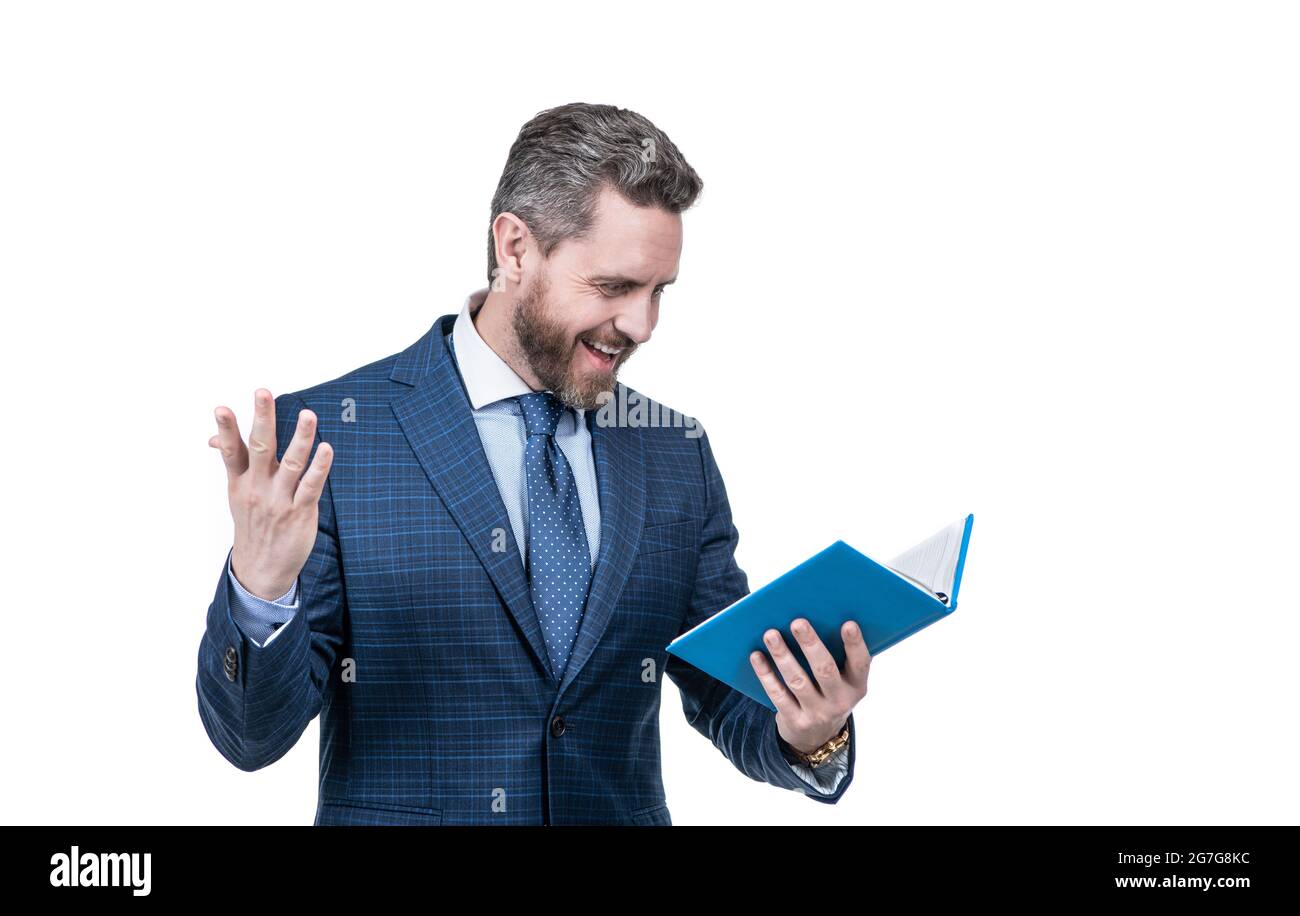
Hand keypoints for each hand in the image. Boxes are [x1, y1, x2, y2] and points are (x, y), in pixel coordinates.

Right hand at [210, 389, 332, 599]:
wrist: (261, 569)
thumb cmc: (252, 523)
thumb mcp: (236, 493)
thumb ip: (233, 461)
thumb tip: (214, 438)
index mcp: (240, 481)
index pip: (232, 451)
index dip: (226, 429)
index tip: (221, 408)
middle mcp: (258, 488)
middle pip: (260, 448)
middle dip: (263, 419)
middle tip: (263, 393)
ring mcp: (279, 500)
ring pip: (291, 463)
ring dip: (301, 438)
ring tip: (308, 415)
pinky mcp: (300, 512)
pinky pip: (311, 486)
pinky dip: (319, 467)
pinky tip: (326, 449)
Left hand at [749, 618, 870, 754]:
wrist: (818, 737)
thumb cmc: (830, 692)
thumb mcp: (844, 681)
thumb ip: (839, 656)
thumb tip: (822, 616)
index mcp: (857, 686)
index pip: (860, 663)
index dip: (855, 644)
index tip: (847, 623)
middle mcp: (840, 701)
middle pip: (824, 670)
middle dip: (810, 644)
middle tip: (797, 622)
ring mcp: (817, 713)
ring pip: (797, 681)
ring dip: (783, 655)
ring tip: (770, 634)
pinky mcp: (795, 720)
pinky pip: (777, 694)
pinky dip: (765, 674)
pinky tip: (757, 655)